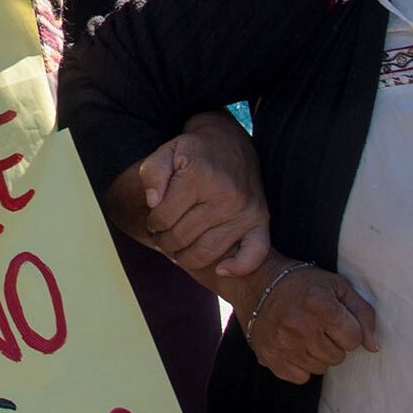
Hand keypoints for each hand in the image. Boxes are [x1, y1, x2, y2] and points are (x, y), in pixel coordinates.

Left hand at [132, 112, 269, 278]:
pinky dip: (239, 267)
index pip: (164, 217)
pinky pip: (254, 253)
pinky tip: (221, 269)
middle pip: (182, 237)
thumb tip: (153, 204)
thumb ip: (152, 174)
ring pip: (207, 251)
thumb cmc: (194, 152)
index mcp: (199, 177)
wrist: (230, 143)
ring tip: (178, 250)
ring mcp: (244, 210)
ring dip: (186, 258)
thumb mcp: (167, 151)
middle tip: (161, 238)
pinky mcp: (260, 219)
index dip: (152, 224)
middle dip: (164, 241)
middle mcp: (224, 195)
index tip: (153, 222)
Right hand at [241, 261, 377, 384]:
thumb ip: (363, 314)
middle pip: (338, 357)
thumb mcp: (338, 287)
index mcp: (319, 305)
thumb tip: (374, 346)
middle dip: (333, 343)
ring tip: (305, 334)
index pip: (353, 339)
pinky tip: (293, 345)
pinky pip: (300, 377)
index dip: (348, 330)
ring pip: (320, 368)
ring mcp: (283, 343)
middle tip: (318, 325)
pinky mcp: (269, 356)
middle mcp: (300, 326)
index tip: (335, 319)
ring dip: (317, 354)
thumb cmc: (304, 284)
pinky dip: (300, 365)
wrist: (258, 282)